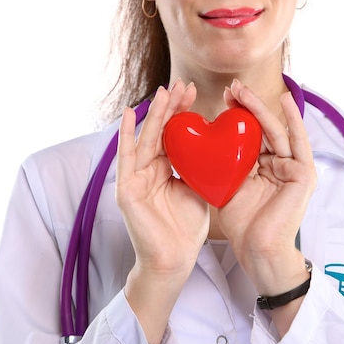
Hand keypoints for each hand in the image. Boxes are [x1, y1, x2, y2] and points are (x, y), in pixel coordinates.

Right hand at [116, 80, 208, 343]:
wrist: (175, 259)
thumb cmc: (187, 229)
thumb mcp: (198, 191)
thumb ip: (201, 168)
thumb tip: (217, 145)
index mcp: (165, 171)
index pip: (174, 136)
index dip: (183, 114)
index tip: (195, 93)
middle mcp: (148, 171)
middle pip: (160, 132)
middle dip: (172, 108)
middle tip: (183, 84)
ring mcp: (135, 179)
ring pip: (146, 140)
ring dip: (155, 115)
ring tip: (164, 91)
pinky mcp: (126, 189)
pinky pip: (126, 158)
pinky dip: (127, 136)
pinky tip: (132, 114)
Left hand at [218, 79, 316, 296]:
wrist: (257, 249)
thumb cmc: (242, 223)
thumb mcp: (229, 185)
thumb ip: (226, 163)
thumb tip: (206, 140)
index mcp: (264, 168)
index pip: (250, 135)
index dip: (236, 116)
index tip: (220, 101)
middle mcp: (281, 165)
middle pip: (263, 128)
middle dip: (247, 106)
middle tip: (230, 88)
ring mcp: (295, 169)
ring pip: (277, 130)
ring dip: (260, 108)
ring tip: (243, 90)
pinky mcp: (304, 173)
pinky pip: (298, 141)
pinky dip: (293, 119)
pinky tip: (284, 100)